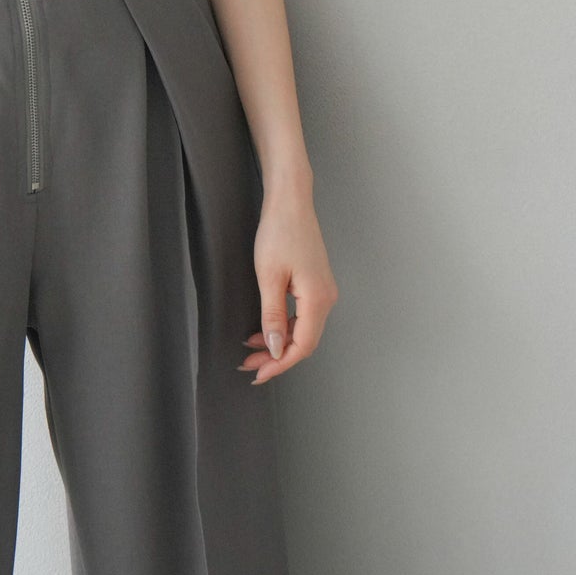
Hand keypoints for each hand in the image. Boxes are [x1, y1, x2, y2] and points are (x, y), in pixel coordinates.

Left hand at [239, 185, 338, 384]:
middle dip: (277, 356)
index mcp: (318, 299)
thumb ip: (273, 316)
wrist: (290, 201)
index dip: (280, 364)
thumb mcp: (269, 277)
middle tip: (249, 364)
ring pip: (303, 329)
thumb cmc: (279, 232)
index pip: (302, 346)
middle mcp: (326, 298)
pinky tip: (265, 328)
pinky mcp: (316, 282)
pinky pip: (302, 314)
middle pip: (304, 341)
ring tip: (252, 349)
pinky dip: (284, 325)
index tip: (258, 374)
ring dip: (279, 342)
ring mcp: (323, 290)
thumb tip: (276, 349)